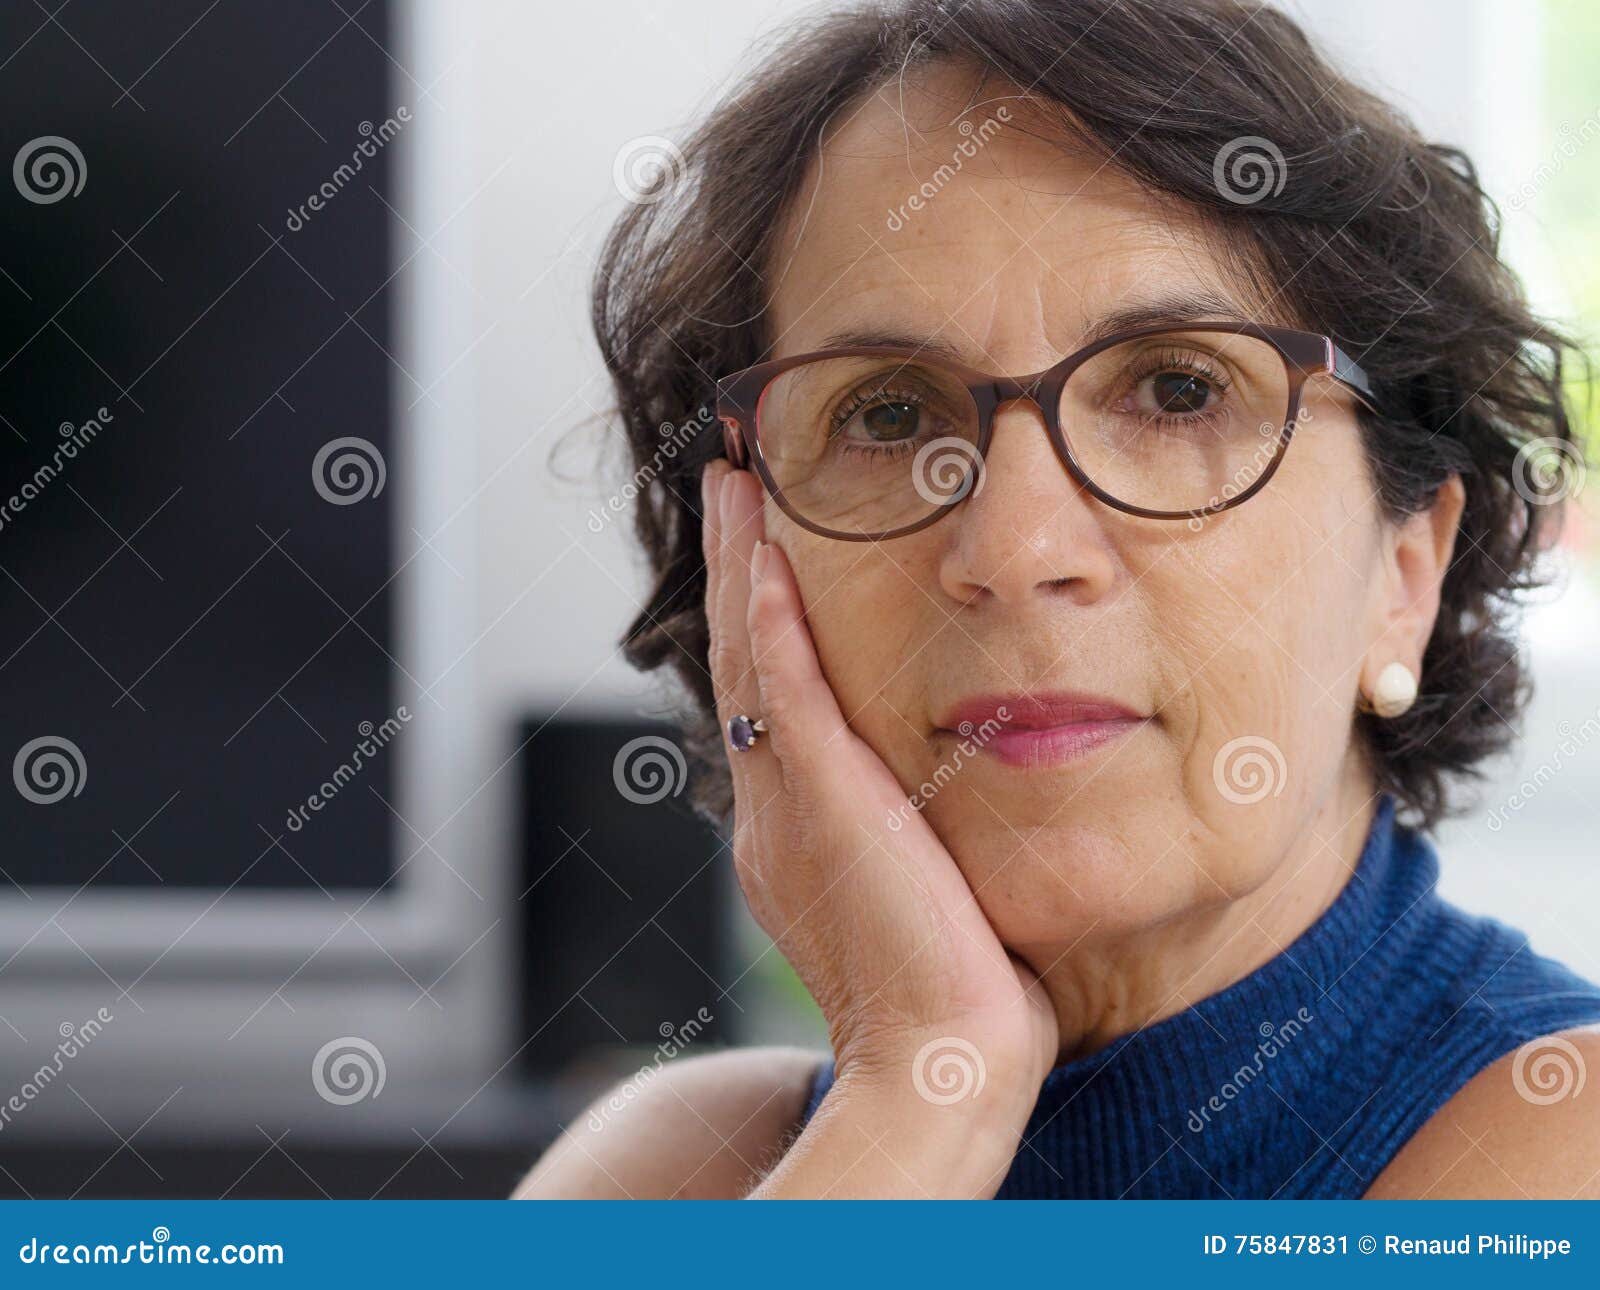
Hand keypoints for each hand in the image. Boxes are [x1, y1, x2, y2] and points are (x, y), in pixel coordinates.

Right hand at [702, 461, 1057, 1193]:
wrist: (941, 1065)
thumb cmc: (955, 997)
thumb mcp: (923, 895)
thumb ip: (912, 837)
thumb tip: (944, 800)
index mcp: (790, 832)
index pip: (763, 699)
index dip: (755, 618)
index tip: (764, 550)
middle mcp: (770, 810)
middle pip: (738, 660)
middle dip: (734, 567)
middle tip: (731, 484)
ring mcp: (784, 804)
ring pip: (747, 658)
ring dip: (740, 565)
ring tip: (736, 486)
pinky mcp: (817, 801)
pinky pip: (781, 690)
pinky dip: (768, 618)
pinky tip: (766, 556)